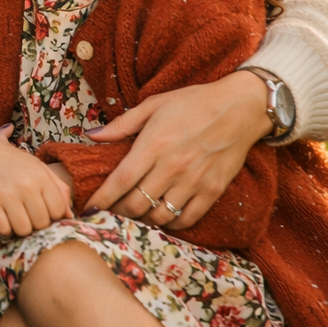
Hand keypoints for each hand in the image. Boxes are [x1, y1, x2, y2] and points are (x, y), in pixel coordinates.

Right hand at [0, 126, 71, 236]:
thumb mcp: (39, 168)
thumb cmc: (13, 163)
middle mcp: (26, 185)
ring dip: (19, 228)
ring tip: (15, 217)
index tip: (42, 210)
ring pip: (23, 230)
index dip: (52, 216)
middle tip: (26, 213)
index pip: (58, 212)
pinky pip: (3, 229)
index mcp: (41, 176)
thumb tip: (70, 216)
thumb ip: (58, 189)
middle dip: (35, 223)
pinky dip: (4, 229)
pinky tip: (3, 218)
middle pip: (41, 224)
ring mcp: (6, 194)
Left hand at [84, 71, 272, 228]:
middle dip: (118, 212)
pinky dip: (170, 223)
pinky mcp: (213, 191)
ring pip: (160, 215)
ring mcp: (194, 182)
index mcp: (153, 145)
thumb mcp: (153, 105)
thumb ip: (121, 124)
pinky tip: (161, 217)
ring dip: (142, 219)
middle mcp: (172, 167)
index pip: (121, 181)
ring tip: (132, 216)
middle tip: (109, 212)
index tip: (88, 208)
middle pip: (137, 203)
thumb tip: (92, 135)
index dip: (103, 198)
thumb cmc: (193, 103)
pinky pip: (187, 218)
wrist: (239, 108)